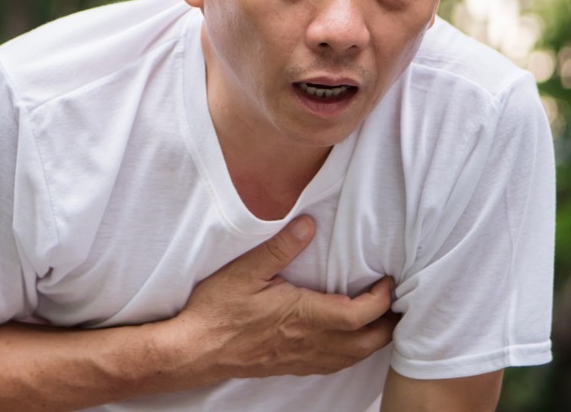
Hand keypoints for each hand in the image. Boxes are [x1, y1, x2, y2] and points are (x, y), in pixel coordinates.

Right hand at [174, 216, 397, 380]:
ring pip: (356, 357)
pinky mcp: (294, 367)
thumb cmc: (218, 310)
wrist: (197, 350)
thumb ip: (280, 248)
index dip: (382, 299)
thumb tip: (309, 224)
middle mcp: (311, 342)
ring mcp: (304, 358)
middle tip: (395, 300)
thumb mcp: (245, 270)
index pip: (361, 314)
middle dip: (390, 323)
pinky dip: (354, 353)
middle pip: (369, 341)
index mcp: (305, 316)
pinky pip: (337, 365)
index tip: (386, 280)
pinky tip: (349, 341)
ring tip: (381, 318)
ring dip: (375, 339)